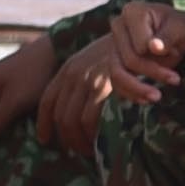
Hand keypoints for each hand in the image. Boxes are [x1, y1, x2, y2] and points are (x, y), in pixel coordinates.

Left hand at [37, 41, 136, 161]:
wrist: (141, 34)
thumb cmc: (122, 51)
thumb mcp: (94, 61)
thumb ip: (82, 80)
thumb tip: (74, 108)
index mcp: (68, 69)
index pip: (47, 101)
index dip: (43, 123)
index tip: (44, 140)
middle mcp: (74, 74)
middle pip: (60, 116)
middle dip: (67, 139)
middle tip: (79, 151)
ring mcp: (88, 79)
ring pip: (74, 120)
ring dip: (82, 141)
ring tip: (92, 151)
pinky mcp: (104, 85)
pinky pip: (92, 118)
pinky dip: (95, 135)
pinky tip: (103, 142)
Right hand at [93, 1, 184, 99]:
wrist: (176, 33)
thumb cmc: (179, 27)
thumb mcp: (180, 28)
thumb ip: (167, 37)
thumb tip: (154, 48)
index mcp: (132, 12)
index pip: (139, 44)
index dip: (158, 54)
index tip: (177, 53)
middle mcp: (118, 26)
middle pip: (128, 60)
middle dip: (152, 73)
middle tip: (176, 79)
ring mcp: (114, 45)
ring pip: (117, 73)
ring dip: (137, 89)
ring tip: (157, 97)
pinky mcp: (115, 60)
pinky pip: (116, 82)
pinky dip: (130, 93)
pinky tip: (146, 100)